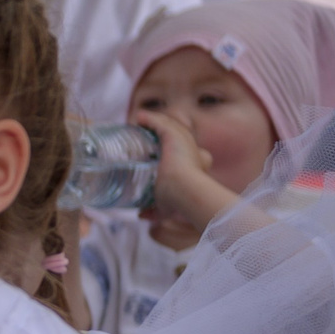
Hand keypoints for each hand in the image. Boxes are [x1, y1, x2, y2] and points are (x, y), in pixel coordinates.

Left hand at [136, 110, 237, 242]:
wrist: (185, 192)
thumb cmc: (178, 202)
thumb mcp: (165, 208)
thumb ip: (154, 211)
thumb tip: (141, 214)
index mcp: (196, 163)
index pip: (185, 149)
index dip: (172, 147)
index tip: (157, 150)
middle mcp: (192, 149)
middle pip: (175, 134)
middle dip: (161, 132)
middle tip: (143, 136)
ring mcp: (184, 140)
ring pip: (168, 125)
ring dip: (154, 123)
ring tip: (138, 124)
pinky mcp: (174, 135)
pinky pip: (159, 122)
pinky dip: (149, 119)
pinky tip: (138, 118)